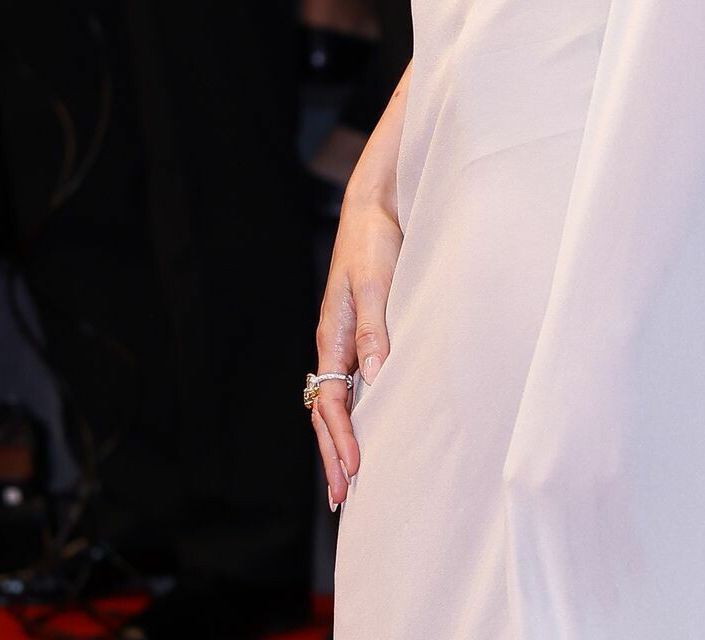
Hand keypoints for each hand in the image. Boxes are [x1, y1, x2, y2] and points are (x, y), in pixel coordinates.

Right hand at [312, 189, 402, 505]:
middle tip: (342, 497)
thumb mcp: (374, 283)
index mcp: (332, 335)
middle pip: (328, 410)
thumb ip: (374, 328)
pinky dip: (356, 411)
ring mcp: (346, 338)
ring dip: (341, 438)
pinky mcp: (362, 329)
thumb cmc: (374, 240)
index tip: (353, 469)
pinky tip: (366, 425)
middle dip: (333, 453)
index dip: (342, 438)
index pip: (331, 402)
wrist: (375, 206)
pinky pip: (353, 381)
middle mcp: (335, 342)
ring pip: (338, 400)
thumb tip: (376, 378)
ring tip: (349, 476)